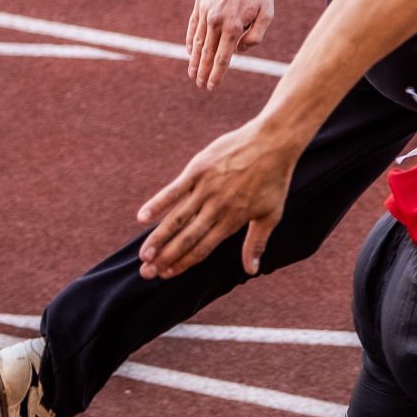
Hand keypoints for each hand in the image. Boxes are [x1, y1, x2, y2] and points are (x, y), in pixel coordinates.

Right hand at [137, 118, 297, 277]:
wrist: (273, 142)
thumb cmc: (274, 179)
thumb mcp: (271, 214)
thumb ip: (256, 243)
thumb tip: (251, 271)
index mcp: (232, 220)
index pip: (202, 249)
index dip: (183, 263)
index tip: (167, 274)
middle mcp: (216, 208)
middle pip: (186, 238)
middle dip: (165, 258)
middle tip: (146, 273)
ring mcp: (206, 189)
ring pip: (177, 219)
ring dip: (158, 238)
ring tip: (144, 255)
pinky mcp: (199, 170)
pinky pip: (174, 190)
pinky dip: (157, 204)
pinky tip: (142, 217)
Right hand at [186, 0, 273, 91]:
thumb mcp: (267, 13)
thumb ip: (255, 36)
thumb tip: (239, 51)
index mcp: (233, 26)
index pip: (222, 58)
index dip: (216, 74)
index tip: (211, 87)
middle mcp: (216, 20)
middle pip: (207, 53)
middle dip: (203, 71)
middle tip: (199, 85)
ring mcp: (205, 11)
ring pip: (196, 41)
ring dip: (194, 59)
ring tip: (192, 73)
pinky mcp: (199, 2)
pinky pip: (192, 26)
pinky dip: (190, 40)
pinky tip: (189, 51)